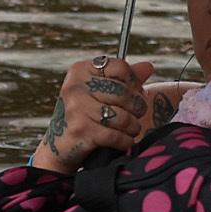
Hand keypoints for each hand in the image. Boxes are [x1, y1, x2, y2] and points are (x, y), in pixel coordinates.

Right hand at [30, 54, 156, 172]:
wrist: (62, 145)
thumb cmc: (85, 114)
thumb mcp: (101, 92)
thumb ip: (124, 79)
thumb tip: (148, 66)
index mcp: (80, 71)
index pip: (120, 67)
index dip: (134, 82)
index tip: (135, 94)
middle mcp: (75, 87)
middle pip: (123, 92)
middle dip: (137, 107)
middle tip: (137, 115)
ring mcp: (76, 109)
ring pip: (122, 116)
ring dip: (133, 126)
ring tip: (131, 128)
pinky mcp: (80, 131)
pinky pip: (115, 135)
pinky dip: (125, 140)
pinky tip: (124, 140)